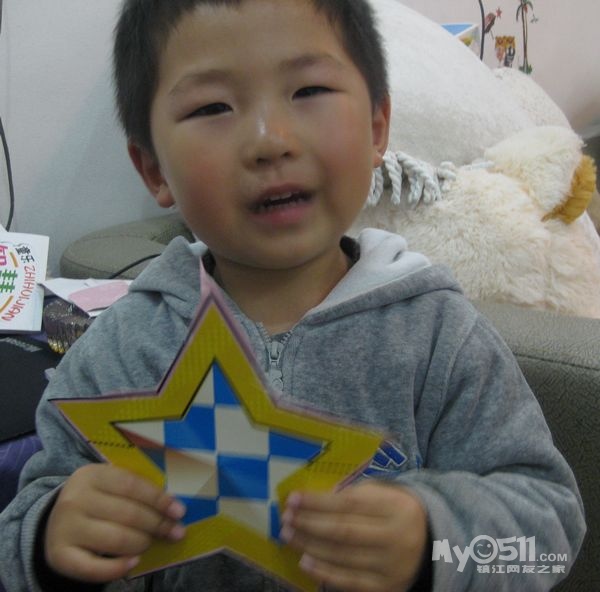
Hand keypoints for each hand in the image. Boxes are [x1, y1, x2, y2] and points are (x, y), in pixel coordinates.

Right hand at [44, 464, 186, 582]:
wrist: (55, 521)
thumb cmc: (96, 500)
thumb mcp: (110, 486)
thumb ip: (136, 491)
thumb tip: (174, 507)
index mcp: (91, 475)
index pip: (132, 485)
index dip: (159, 499)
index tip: (179, 511)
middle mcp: (75, 499)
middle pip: (128, 514)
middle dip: (157, 524)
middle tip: (175, 532)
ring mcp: (65, 528)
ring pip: (116, 540)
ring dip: (141, 543)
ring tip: (151, 543)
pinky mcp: (59, 556)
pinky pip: (94, 568)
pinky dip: (118, 568)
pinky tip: (134, 563)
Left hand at [280, 481, 427, 591]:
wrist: (432, 545)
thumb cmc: (395, 512)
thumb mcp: (382, 496)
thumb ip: (353, 496)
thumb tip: (312, 501)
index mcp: (395, 507)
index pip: (349, 503)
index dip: (318, 502)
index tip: (293, 498)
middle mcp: (396, 537)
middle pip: (343, 531)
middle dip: (309, 524)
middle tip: (285, 518)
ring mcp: (392, 566)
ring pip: (342, 556)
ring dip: (310, 546)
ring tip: (288, 536)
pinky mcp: (387, 588)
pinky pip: (350, 581)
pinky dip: (324, 572)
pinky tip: (305, 561)